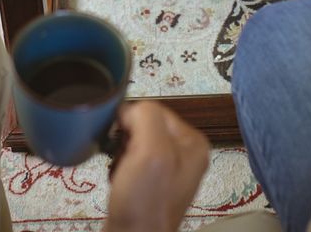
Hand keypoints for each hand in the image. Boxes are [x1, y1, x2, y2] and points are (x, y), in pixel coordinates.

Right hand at [105, 102, 208, 231]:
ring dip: (120, 153)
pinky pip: (129, 161)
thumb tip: (128, 109)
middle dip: (125, 139)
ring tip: (119, 171)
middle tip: (122, 159)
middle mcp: (185, 154)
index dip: (132, 120)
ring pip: (134, 142)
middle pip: (144, 125)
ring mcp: (168, 170)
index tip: (121, 140)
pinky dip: (118, 167)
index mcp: (193, 142)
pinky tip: (117, 179)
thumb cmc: (145, 201)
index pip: (155, 109)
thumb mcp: (151, 151)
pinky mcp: (151, 185)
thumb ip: (146, 117)